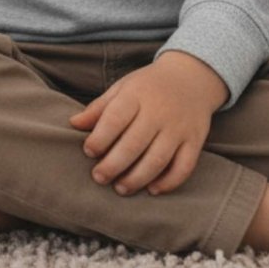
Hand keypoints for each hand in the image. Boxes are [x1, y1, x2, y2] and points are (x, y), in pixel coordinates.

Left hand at [67, 52, 227, 196]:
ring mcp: (178, 128)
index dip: (100, 138)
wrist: (191, 77)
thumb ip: (99, 107)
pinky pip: (184, 166)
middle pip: (134, 144)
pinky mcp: (194, 141)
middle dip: (114, 164)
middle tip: (98, 178)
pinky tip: (152, 190)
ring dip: (137, 178)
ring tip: (120, 188)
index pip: (115, 119)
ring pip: (158, 159)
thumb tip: (73, 124)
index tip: (88, 151)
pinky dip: (169, 182)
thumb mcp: (122, 88)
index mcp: (136, 95)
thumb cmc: (148, 86)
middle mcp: (159, 112)